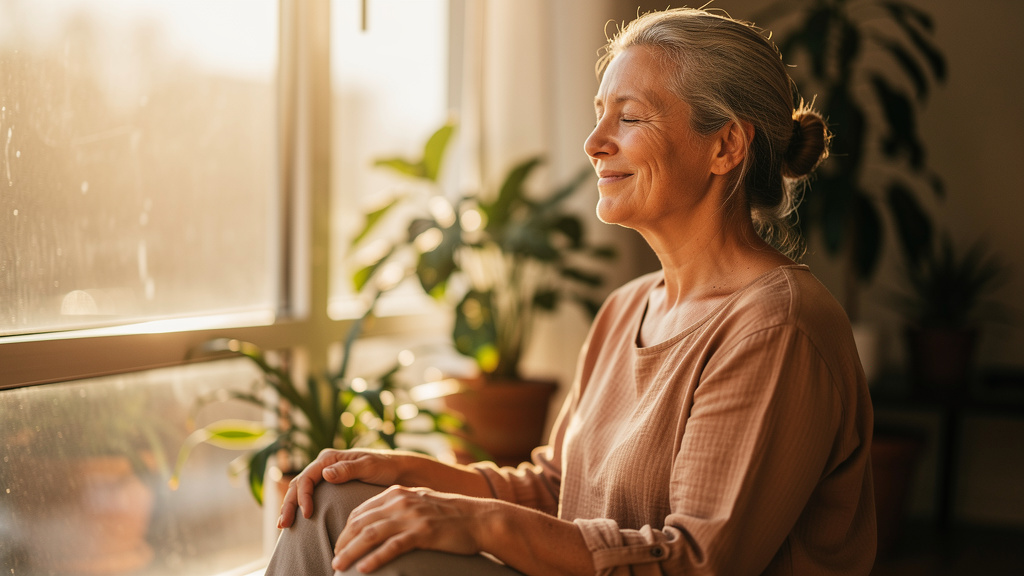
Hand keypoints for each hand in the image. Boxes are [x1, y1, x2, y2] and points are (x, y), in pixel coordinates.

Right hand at [277, 448, 406, 528]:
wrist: (398, 471)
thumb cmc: (385, 467)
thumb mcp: (369, 467)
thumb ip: (348, 469)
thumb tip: (325, 474)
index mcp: (330, 458)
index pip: (307, 477)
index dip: (303, 496)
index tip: (307, 514)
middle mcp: (324, 464)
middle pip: (298, 484)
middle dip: (289, 504)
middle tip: (283, 525)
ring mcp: (326, 474)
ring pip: (300, 490)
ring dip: (291, 506)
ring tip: (283, 525)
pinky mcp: (330, 485)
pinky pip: (310, 495)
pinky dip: (300, 506)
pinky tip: (297, 521)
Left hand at [331, 486, 487, 573]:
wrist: (479, 518)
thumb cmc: (449, 514)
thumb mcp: (419, 502)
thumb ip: (398, 507)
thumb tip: (378, 520)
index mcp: (397, 493)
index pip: (361, 511)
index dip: (346, 529)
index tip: (339, 544)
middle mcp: (401, 501)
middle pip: (362, 522)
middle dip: (344, 542)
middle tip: (334, 559)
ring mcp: (412, 516)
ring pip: (372, 535)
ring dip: (352, 552)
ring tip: (339, 566)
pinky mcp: (423, 532)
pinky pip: (393, 546)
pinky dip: (375, 558)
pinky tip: (364, 569)